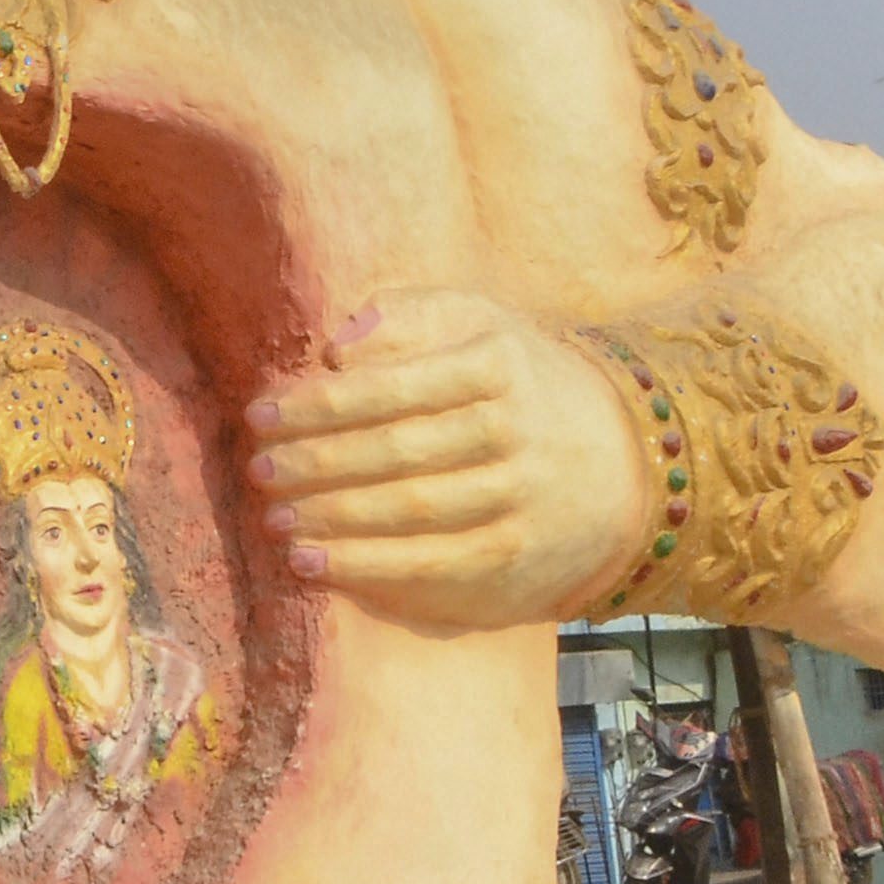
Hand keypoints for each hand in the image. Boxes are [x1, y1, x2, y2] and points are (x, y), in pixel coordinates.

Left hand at [244, 290, 646, 629]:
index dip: (317, 407)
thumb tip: (337, 346)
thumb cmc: (520, 380)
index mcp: (496, 364)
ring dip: (331, 519)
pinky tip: (311, 564)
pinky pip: (432, 564)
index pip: (389, 388)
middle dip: (315, 465)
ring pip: (410, 511)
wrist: (626, 457)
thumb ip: (407, 316)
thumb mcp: (479, 323)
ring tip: (272, 519)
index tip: (260, 417)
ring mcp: (521, 497)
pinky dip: (366, 567)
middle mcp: (515, 430)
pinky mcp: (519, 554)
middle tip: (257, 470)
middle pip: (396, 453)